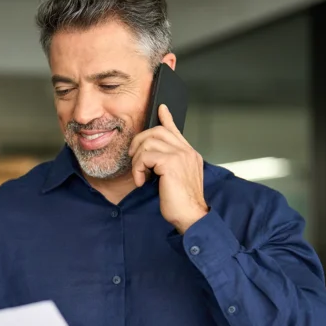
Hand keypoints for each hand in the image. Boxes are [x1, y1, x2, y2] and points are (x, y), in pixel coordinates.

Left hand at [128, 104, 207, 232]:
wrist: (191, 216)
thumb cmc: (181, 203)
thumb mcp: (174, 179)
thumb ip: (167, 164)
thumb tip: (153, 160)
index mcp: (189, 154)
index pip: (175, 130)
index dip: (166, 118)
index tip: (161, 108)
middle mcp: (186, 151)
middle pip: (157, 131)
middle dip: (139, 142)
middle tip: (134, 159)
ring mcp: (180, 155)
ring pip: (148, 143)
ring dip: (137, 160)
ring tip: (140, 175)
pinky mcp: (170, 163)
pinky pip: (145, 156)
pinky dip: (138, 169)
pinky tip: (142, 181)